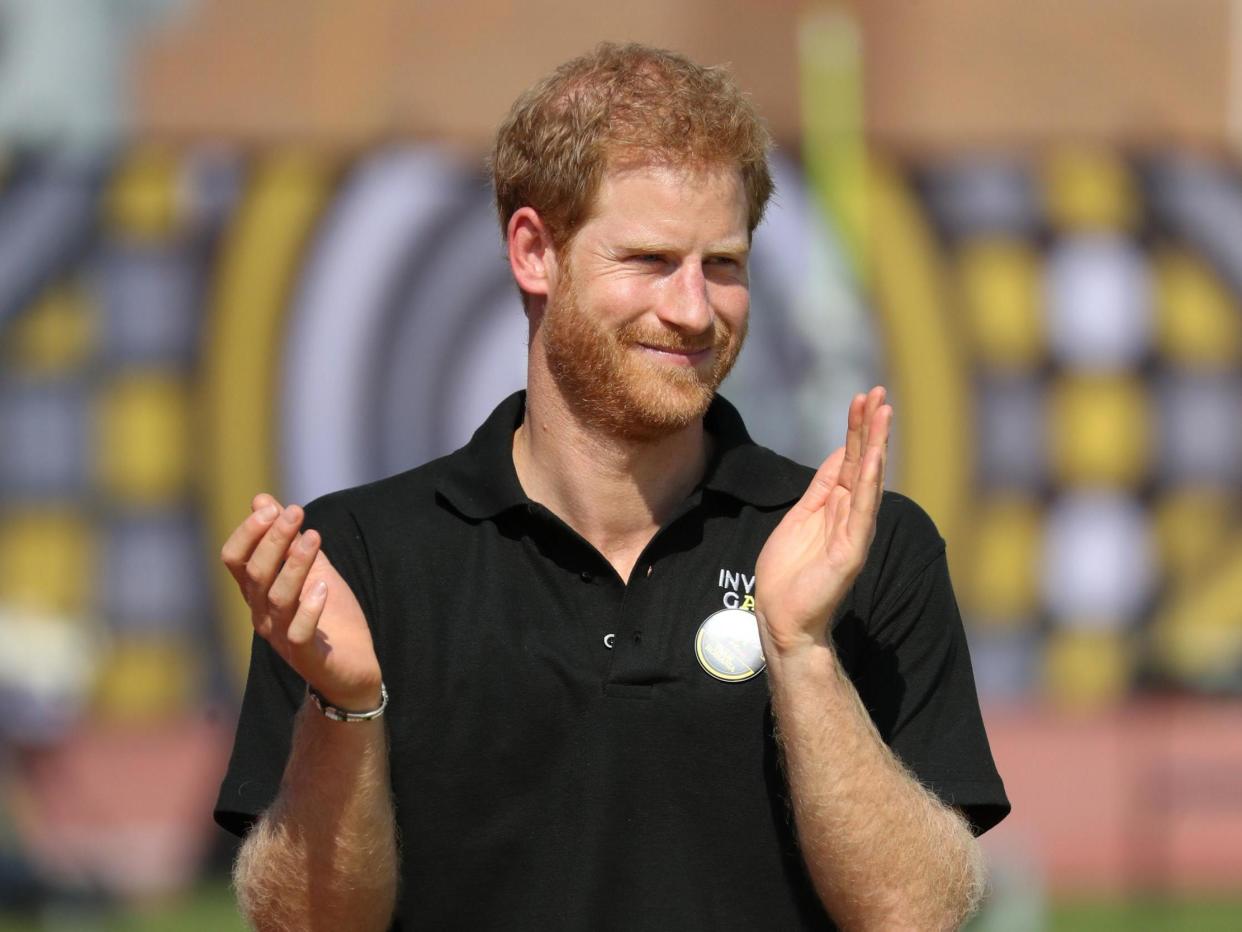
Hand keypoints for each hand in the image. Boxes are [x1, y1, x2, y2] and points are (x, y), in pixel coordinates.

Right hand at [220, 493, 382, 710]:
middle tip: (296, 511)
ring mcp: (281, 636)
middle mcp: (262, 614)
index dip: (249, 532)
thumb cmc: (331, 617)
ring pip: (278, 597)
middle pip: (256, 573)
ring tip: (314, 537)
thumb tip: (261, 499)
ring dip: (295, 564)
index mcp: (259, 592)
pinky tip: (323, 586)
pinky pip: (299, 631)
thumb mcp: (312, 569)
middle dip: (274, 539)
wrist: (352, 669)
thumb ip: (289, 539)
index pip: (236, 559)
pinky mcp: (305, 655)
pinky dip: (309, 608)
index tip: (273, 507)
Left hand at [754, 387, 891, 657]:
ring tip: (883, 412)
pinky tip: (873, 457)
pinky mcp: (851, 550)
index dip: (855, 429)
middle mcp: (850, 514)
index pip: (848, 458)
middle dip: (869, 426)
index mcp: (835, 506)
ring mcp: (854, 531)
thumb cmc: (787, 574)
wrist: (783, 618)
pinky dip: (869, 482)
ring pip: (867, 479)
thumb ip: (820, 489)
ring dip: (875, 445)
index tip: (862, 398)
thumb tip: (838, 455)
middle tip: (878, 392)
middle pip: (861, 461)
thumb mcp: (799, 517)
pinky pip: (862, 510)